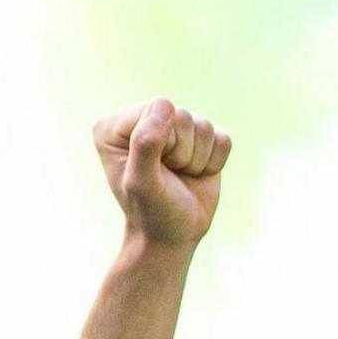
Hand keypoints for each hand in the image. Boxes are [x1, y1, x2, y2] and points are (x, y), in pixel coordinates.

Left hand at [92, 98, 229, 249]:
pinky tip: (196, 174)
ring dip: (197, 159)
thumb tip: (165, 104)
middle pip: (182, 116)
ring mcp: (173, 127)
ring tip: (180, 175)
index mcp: (114, 127)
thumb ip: (145, 143)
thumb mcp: (142, 182)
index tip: (152, 169)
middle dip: (181, 153)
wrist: (174, 234)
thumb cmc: (151, 210)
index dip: (164, 142)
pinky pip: (222, 138)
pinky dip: (214, 162)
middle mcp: (142, 120)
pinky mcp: (202, 138)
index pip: (157, 109)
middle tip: (168, 175)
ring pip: (204, 126)